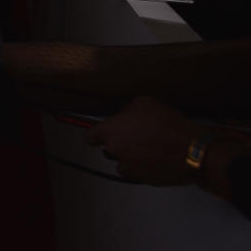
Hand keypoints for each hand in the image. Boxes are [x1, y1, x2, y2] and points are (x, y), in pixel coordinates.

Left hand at [86, 96, 200, 184]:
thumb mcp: (144, 103)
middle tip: (136, 135)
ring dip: (131, 156)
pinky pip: (138, 172)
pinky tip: (157, 157)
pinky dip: (144, 166)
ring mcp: (129, 168)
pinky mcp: (143, 179)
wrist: (192, 150)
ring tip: (150, 146)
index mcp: (111, 132)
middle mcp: (116, 151)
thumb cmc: (169, 126)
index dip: (96, 133)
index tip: (99, 133)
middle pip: (109, 148)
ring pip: (123, 161)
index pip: (90, 135)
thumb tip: (127, 114)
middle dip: (119, 142)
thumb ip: (128, 110)